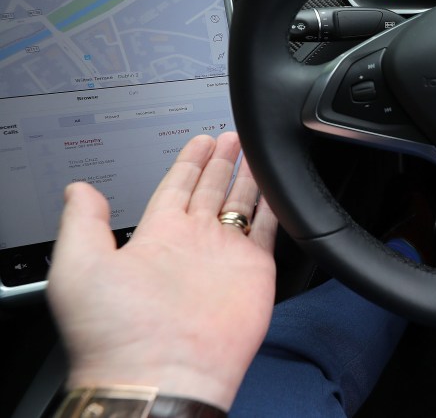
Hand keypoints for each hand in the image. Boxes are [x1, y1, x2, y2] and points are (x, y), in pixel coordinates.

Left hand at [47, 133, 276, 410]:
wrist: (162, 373)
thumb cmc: (116, 332)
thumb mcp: (78, 267)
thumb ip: (82, 222)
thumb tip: (79, 189)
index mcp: (155, 238)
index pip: (175, 187)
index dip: (189, 162)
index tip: (202, 140)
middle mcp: (192, 244)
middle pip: (211, 191)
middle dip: (222, 163)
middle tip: (234, 138)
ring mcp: (225, 257)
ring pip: (242, 205)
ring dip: (250, 179)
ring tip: (258, 153)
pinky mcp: (255, 271)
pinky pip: (269, 231)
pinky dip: (277, 208)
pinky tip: (280, 189)